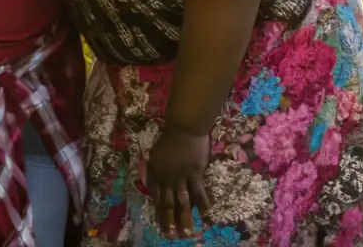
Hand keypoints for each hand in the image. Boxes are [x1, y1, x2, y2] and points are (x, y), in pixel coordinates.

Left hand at [142, 124, 210, 239]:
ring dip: (184, 218)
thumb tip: (157, 186)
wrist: (184, 128)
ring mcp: (181, 177)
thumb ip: (156, 171)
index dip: (158, 212)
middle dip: (169, 221)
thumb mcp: (156, 155)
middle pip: (167, 203)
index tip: (161, 226)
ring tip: (187, 233)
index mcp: (156, 174)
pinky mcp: (195, 174)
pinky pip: (199, 192)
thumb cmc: (170, 139)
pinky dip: (203, 205)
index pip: (156, 197)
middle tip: (171, 236)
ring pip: (182, 201)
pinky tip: (207, 217)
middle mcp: (167, 178)